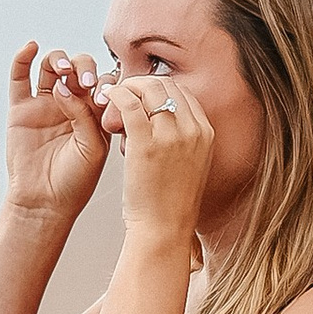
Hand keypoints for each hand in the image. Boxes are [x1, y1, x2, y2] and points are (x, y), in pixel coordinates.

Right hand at [5, 41, 110, 229]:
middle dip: (84, 68)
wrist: (45, 202)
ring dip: (60, 59)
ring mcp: (45, 103)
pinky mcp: (21, 109)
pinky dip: (23, 59)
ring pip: (52, 67)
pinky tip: (30, 48)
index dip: (105, 81)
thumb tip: (66, 87)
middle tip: (85, 83)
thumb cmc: (75, 180)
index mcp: (95, 111)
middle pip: (79, 68)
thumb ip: (86, 115)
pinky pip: (20, 77)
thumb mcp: (93, 147)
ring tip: (63, 70)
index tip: (103, 97)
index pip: (103, 81)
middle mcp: (72, 103)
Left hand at [104, 70, 211, 252]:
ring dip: (127, 88)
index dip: (158, 89)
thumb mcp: (191, 163)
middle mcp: (192, 129)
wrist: (164, 229)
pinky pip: (128, 102)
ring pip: (147, 88)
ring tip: (113, 103)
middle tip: (124, 97)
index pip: (182, 91)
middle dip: (141, 85)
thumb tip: (162, 115)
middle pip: (166, 84)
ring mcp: (171, 135)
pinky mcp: (146, 143)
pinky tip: (106, 102)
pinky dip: (115, 95)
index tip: (141, 98)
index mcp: (206, 132)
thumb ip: (183, 136)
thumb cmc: (170, 201)